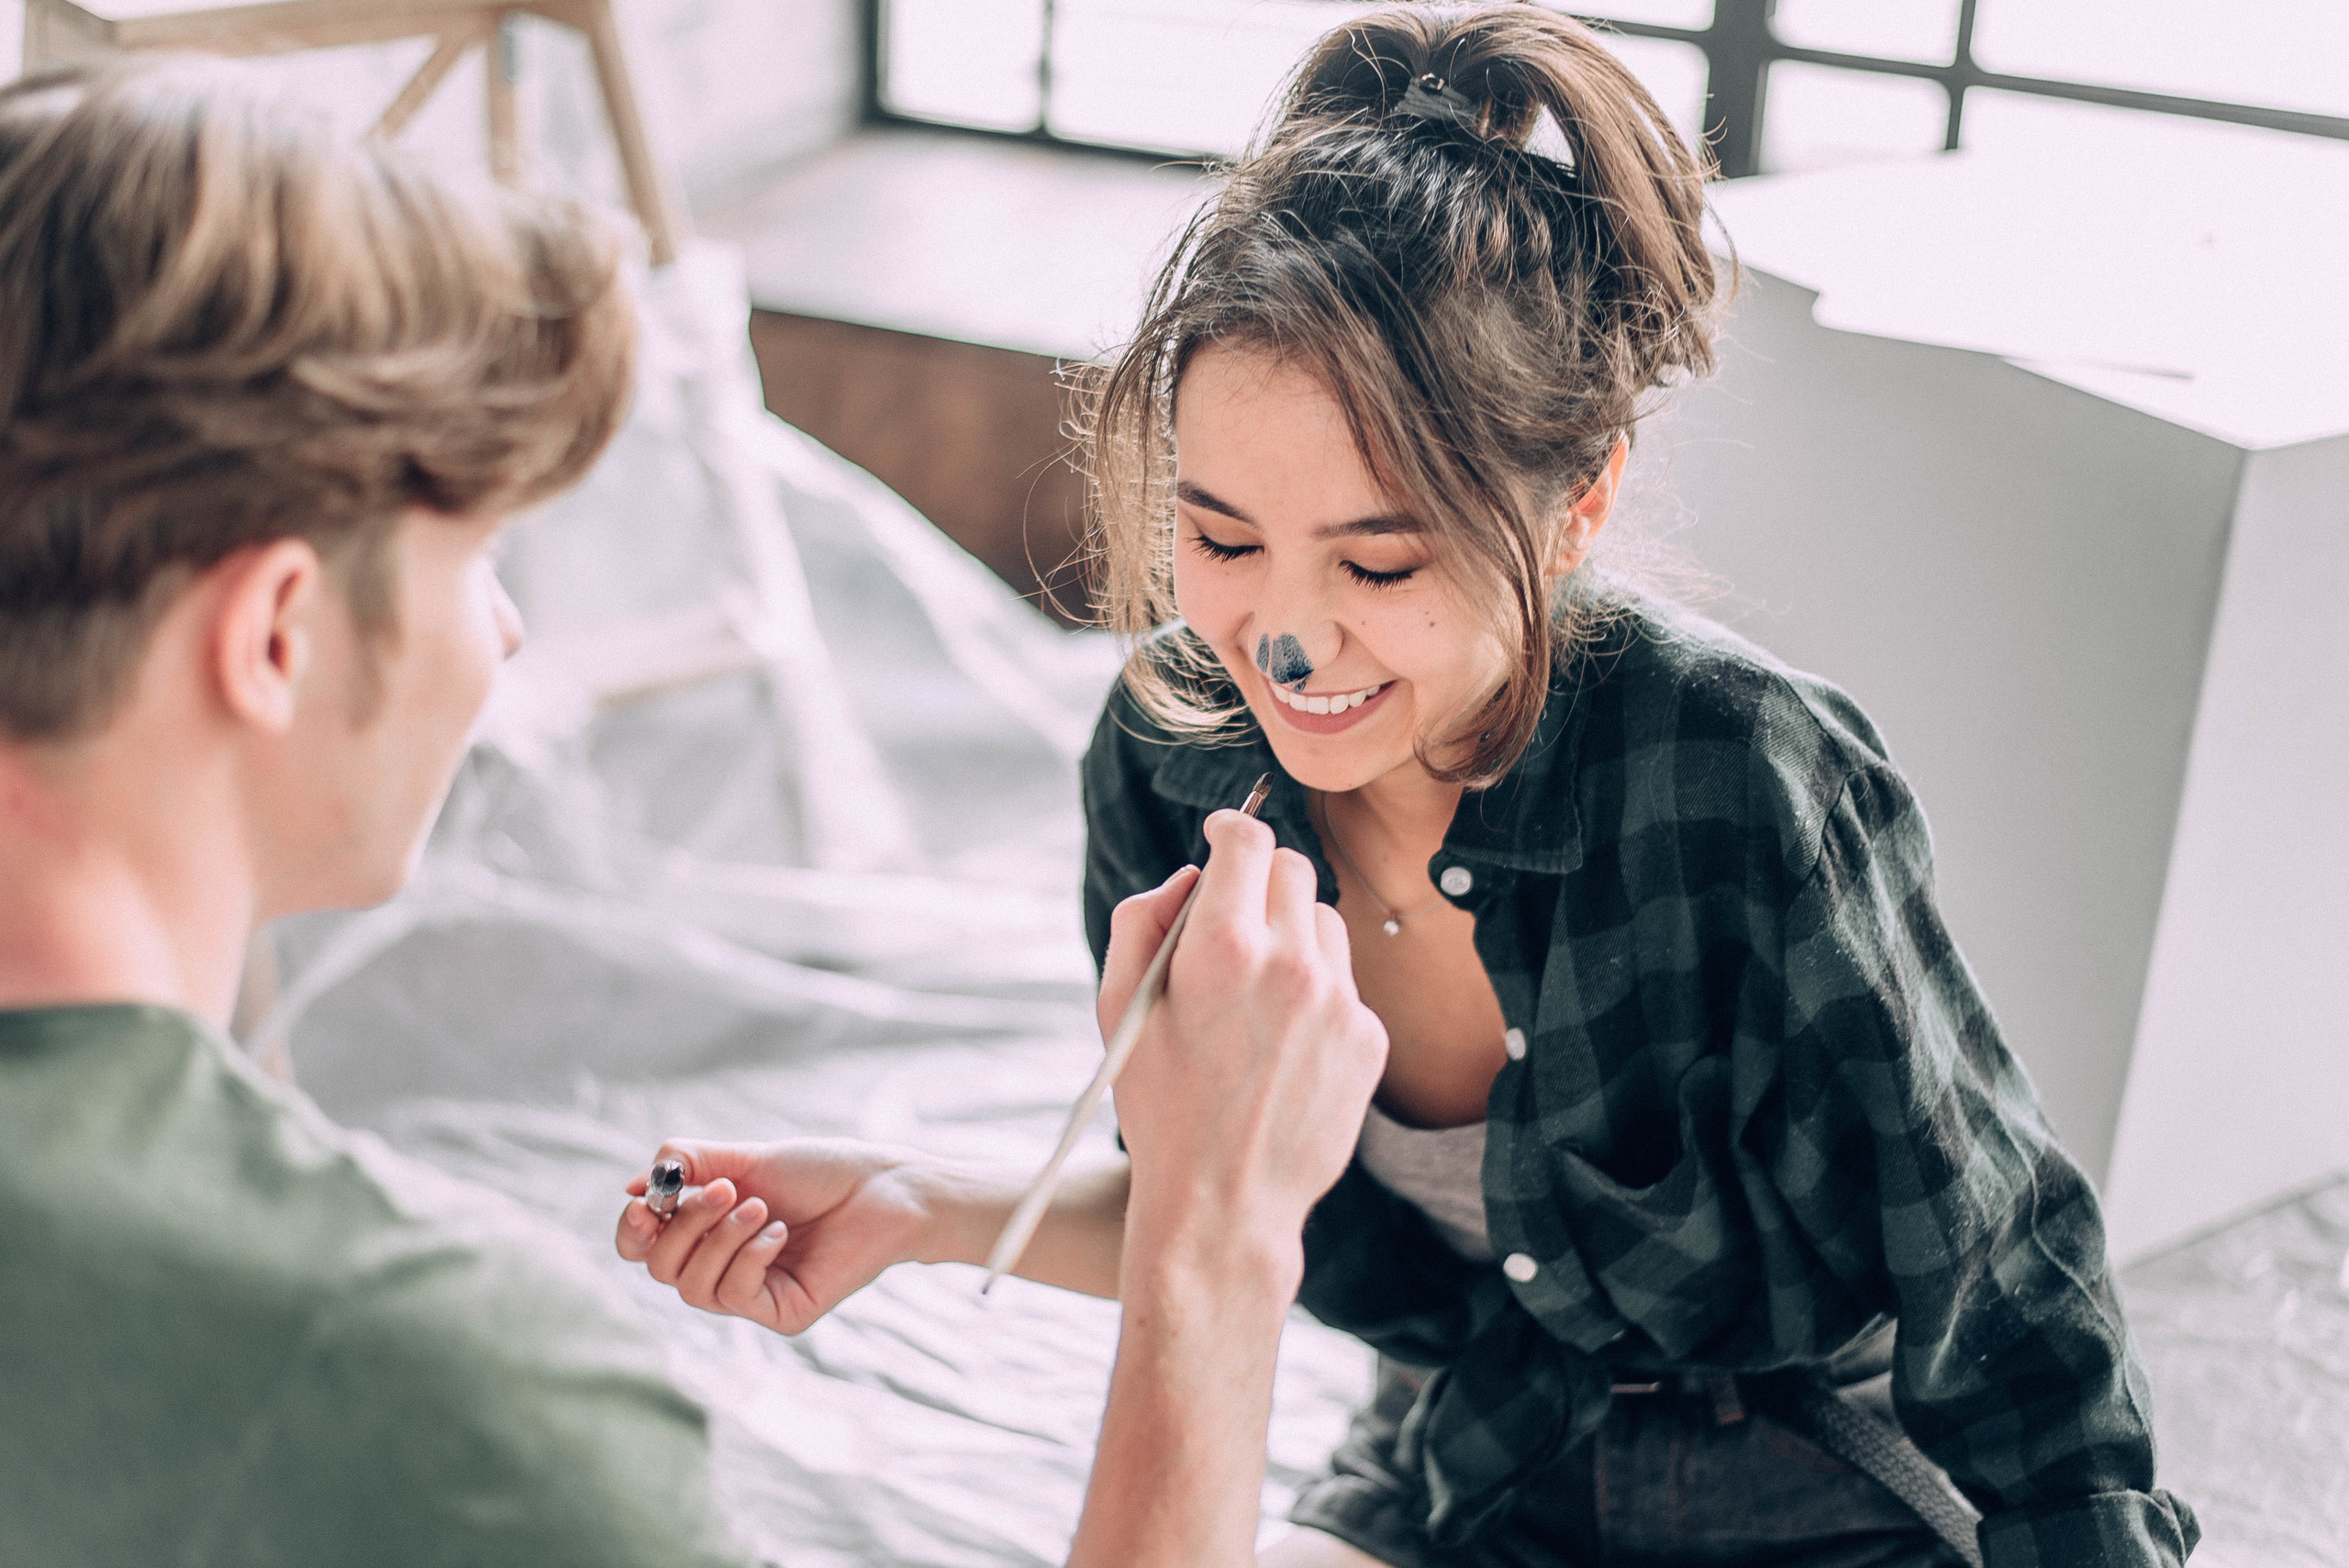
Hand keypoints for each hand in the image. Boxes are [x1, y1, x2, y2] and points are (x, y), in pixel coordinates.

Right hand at [614, 1138, 934, 1333]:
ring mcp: (751, 1294)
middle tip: (727, 1189)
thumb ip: (687, 1165)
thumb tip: (634, 1185)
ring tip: (760, 1206)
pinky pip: (736, 1296)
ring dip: (721, 1239)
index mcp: (706, 1231)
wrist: (882, 1187)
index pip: (643, 1249)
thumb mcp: (743, 1158)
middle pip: (661, 1268)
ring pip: (694, 1287)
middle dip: (686, 1224)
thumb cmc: (816, 1171)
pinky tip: (780, 1233)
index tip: (644, 1202)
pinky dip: (750, 1257)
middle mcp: (722, 1267)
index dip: (632, 1232)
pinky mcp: (781, 1313)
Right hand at [1103, 809, 1387, 1254]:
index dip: (1231, 828)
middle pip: (1293, 869)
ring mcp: (1339, 1003)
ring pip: (1324, 923)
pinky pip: (1344, 984)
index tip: (1222, 836)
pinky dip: (1315, 994)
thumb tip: (1192, 876)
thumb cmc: (1157, 1104)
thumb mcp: (1117, 1005)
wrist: (1223, 1203)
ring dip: (1291, 937)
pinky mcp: (1369, 1039)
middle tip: (1232, 921)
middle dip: (1260, 881)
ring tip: (1252, 998)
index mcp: (1223, 948)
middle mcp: (1292, 964)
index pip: (1248, 839)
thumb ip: (1143, 918)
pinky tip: (1281, 1045)